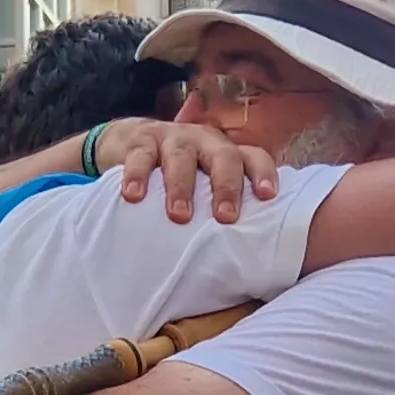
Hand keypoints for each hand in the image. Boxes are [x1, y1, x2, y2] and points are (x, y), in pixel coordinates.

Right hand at [97, 120, 279, 223]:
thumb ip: (216, 206)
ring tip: (179, 216)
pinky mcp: (139, 140)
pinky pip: (141, 156)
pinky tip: (134, 196)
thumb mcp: (201, 182)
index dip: (263, 173)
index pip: (252, 156)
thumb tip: (240, 256)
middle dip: (226, 186)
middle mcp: (203, 141)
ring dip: (182, 186)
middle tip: (225, 217)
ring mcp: (172, 138)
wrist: (126, 141)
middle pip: (223, 156)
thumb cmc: (174, 173)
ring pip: (181, 157)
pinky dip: (138, 175)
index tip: (267, 196)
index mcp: (224, 152)